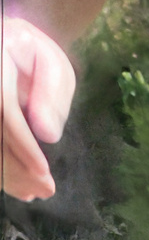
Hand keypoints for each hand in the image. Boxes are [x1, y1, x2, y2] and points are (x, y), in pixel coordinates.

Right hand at [2, 11, 76, 202]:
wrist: (7, 46)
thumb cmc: (33, 56)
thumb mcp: (52, 65)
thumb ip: (52, 94)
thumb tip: (47, 135)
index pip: (3, 106)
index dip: (22, 143)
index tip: (43, 171)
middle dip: (16, 167)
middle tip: (45, 190)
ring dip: (8, 175)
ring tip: (35, 193)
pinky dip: (2, 173)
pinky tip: (19, 188)